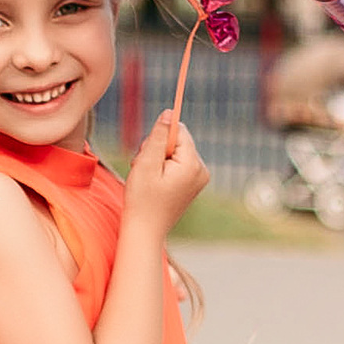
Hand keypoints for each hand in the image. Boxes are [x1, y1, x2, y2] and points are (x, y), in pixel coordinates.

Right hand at [123, 111, 208, 234]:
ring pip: (176, 151)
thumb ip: (158, 136)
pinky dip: (164, 168)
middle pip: (178, 140)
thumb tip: (170, 113)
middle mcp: (202, 169)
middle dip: (157, 149)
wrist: (145, 230)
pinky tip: (155, 183)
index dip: (158, 138)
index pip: (178, 131)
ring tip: (149, 179)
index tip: (147, 155)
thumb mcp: (146, 163)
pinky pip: (178, 163)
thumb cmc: (142, 199)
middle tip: (145, 170)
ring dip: (158, 159)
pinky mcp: (193, 183)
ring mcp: (199, 178)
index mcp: (192, 164)